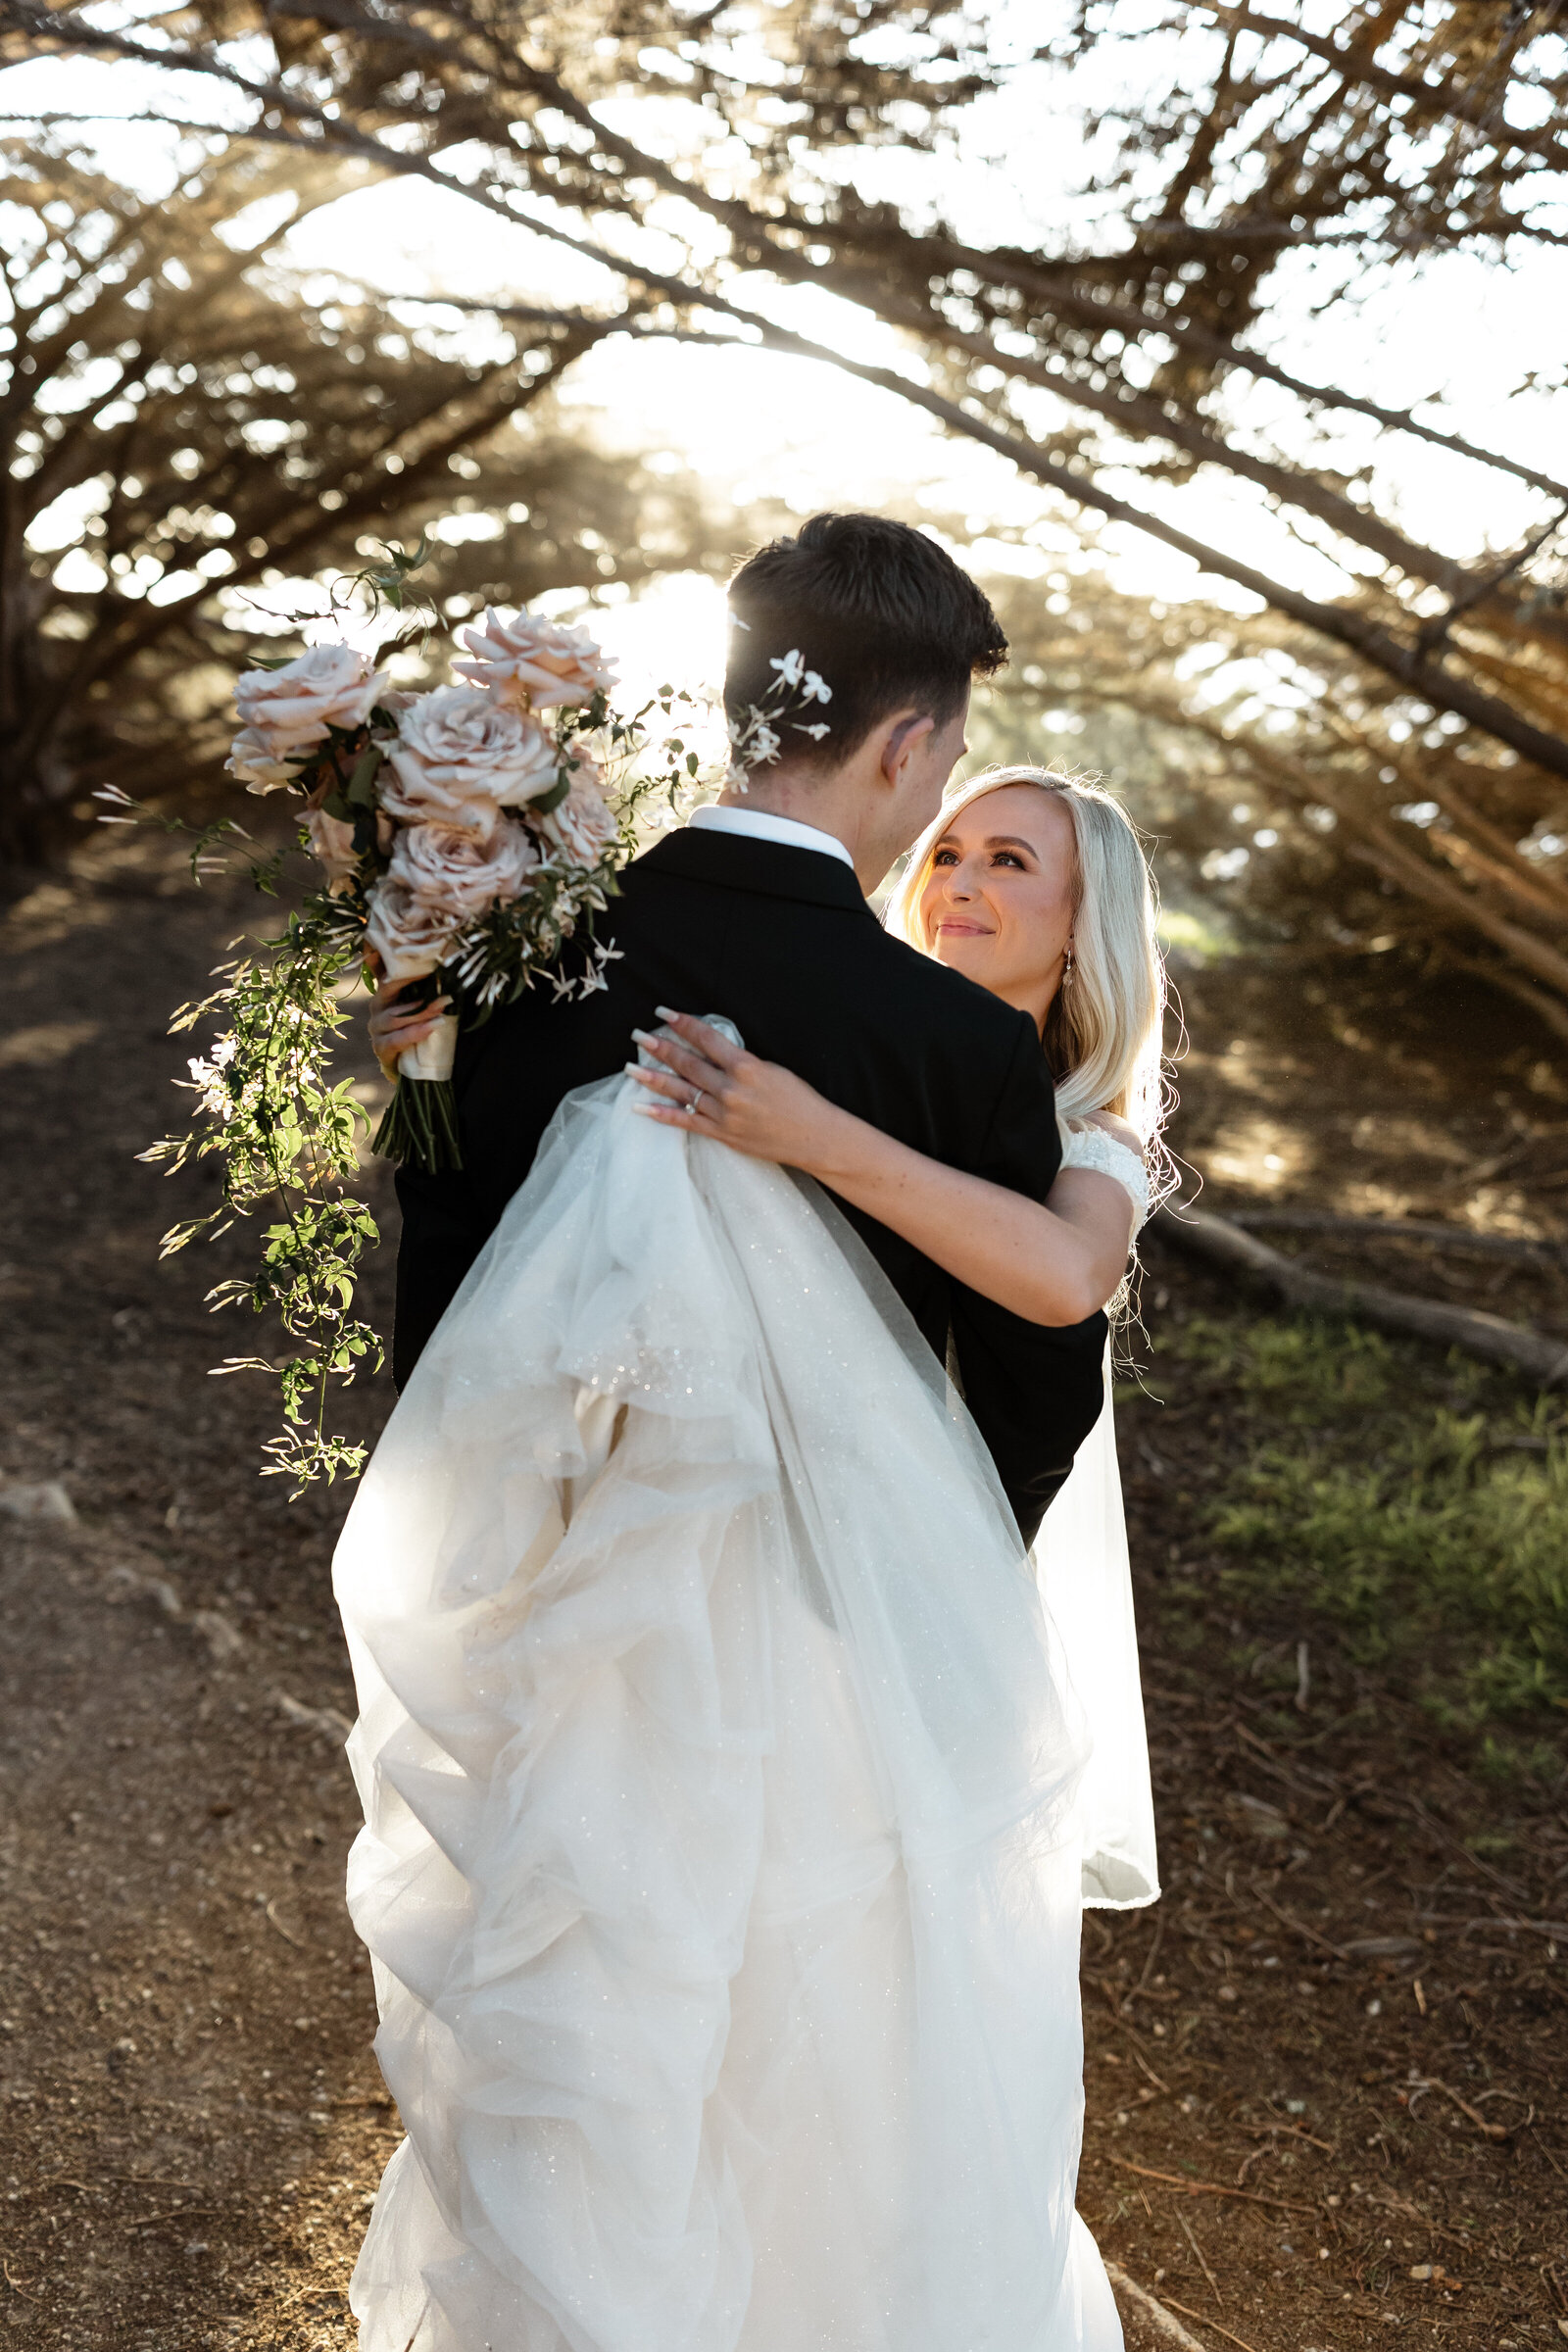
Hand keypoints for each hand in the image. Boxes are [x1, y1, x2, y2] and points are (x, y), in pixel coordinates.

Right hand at [367, 970, 451, 1082]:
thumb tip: (448, 965)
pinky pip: (396, 1039)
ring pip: (396, 1016)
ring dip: (422, 1010)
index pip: (386, 970)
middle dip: (415, 983)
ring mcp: (377, 1028)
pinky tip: (433, 1026)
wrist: (412, 1067)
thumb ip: (428, 987)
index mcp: (387, 991)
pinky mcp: (381, 1048)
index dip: (398, 961)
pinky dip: (415, 1032)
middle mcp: (378, 1006)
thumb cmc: (421, 1028)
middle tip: (440, 979)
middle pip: (389, 989)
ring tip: (443, 1005)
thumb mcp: (424, 1004)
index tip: (420, 953)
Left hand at [628, 1010, 850, 1172]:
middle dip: (660, 1047)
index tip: (664, 1012)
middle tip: (637, 1036)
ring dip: (652, 1078)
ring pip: (680, 1091)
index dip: (683, 1023)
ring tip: (630, 1068)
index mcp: (745, 1067)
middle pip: (687, 1063)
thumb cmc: (800, 1100)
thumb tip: (711, 1053)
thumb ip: (740, 1062)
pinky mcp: (721, 1134)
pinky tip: (641, 1108)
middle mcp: (730, 1090)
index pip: (706, 1038)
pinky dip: (662, 1115)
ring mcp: (723, 1114)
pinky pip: (685, 1122)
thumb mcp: (772, 1070)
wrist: (814, 1137)